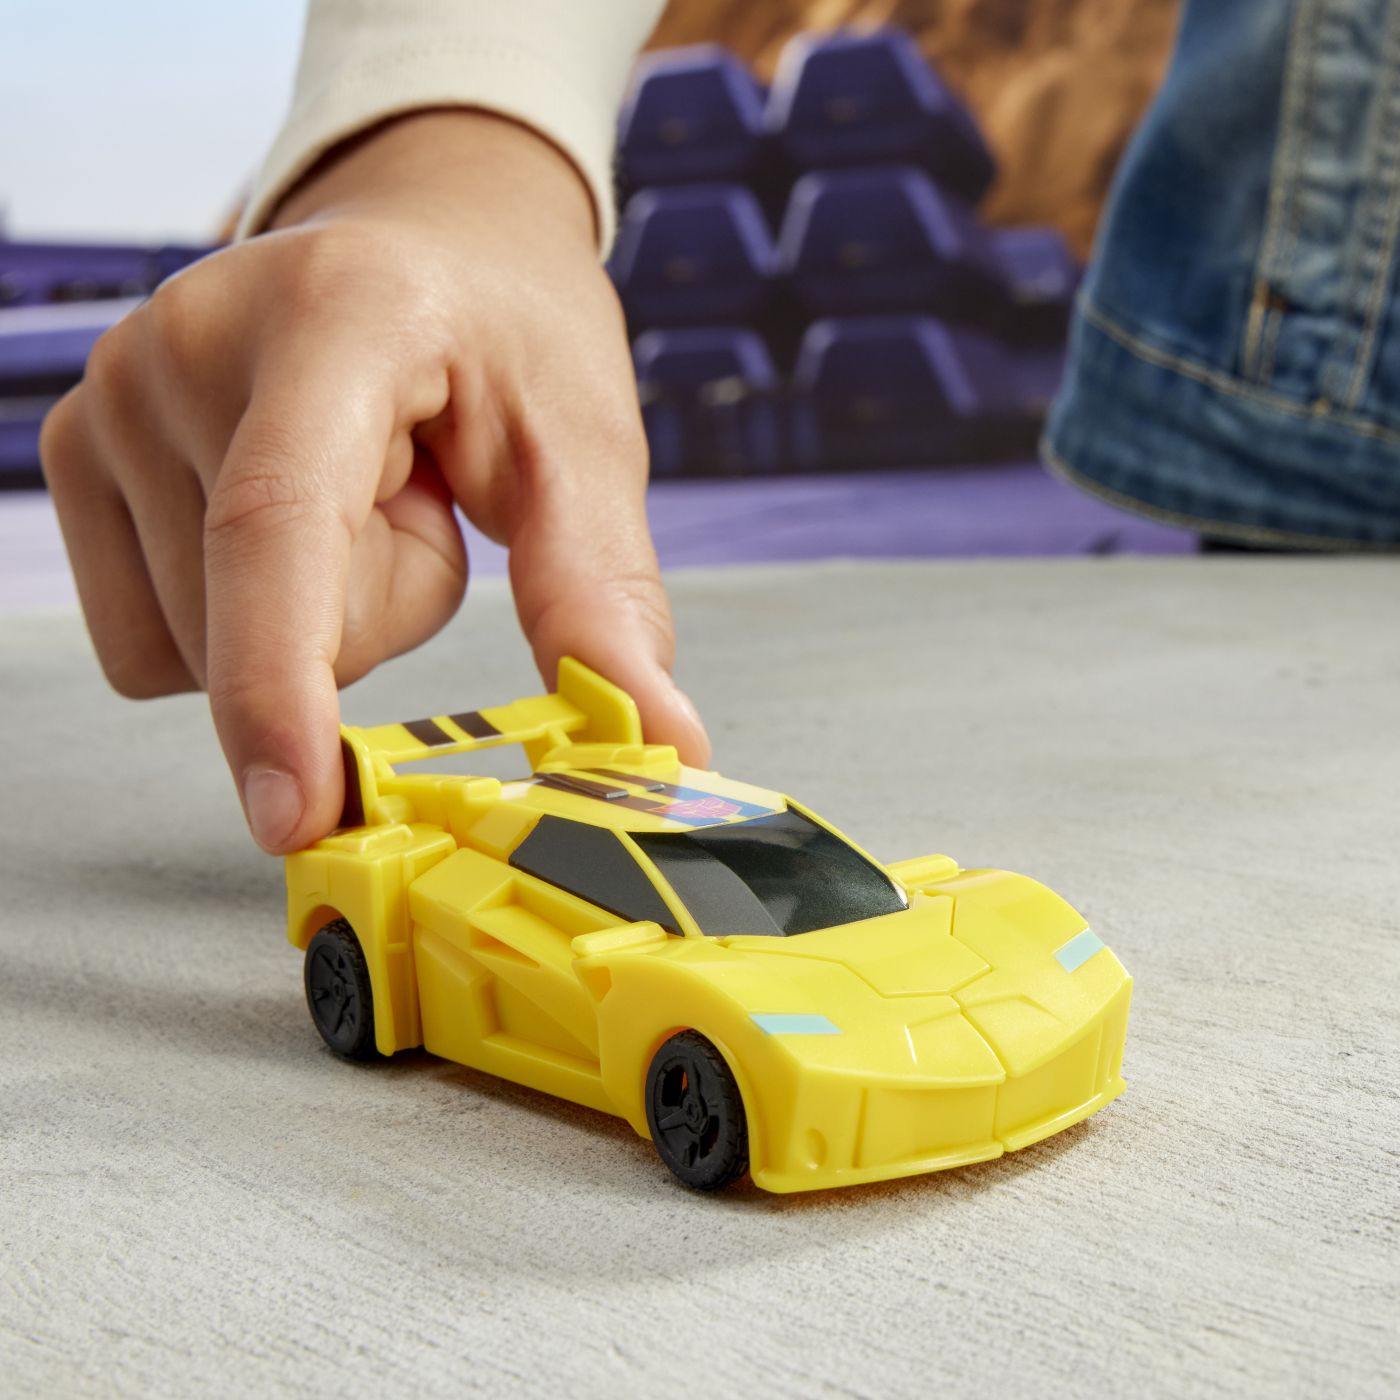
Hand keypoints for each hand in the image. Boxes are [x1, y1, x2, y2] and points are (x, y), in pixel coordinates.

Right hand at [41, 110, 708, 852]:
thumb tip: (660, 743)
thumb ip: (601, 597)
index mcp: (336, 319)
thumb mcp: (582, 446)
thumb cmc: (508, 332)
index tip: (298, 817)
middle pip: (254, 621)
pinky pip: (148, 643)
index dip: (280, 687)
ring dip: (304, 622)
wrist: (428, 243)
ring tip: (356, 499)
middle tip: (420, 505)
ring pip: (194, 650)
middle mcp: (192, 339)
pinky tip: (290, 520)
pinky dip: (233, 623)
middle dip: (365, 623)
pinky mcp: (78, 445)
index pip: (277, 527)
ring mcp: (115, 390)